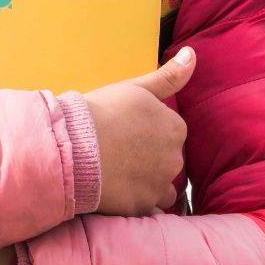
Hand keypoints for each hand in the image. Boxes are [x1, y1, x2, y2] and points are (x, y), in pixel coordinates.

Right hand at [85, 48, 194, 215]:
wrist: (72, 147)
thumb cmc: (101, 113)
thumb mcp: (136, 88)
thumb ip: (170, 75)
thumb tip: (192, 54)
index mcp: (175, 128)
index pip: (170, 134)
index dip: (147, 135)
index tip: (126, 134)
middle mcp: (175, 158)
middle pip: (167, 161)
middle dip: (149, 161)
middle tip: (118, 155)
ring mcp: (160, 184)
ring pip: (162, 189)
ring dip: (148, 185)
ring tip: (120, 177)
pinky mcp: (143, 207)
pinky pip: (149, 211)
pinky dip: (140, 206)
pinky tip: (121, 197)